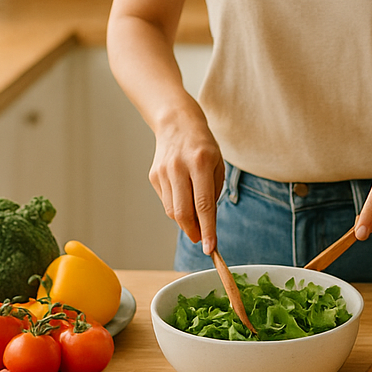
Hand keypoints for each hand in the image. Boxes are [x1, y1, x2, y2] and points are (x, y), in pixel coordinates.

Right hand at [148, 114, 224, 253]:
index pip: (204, 205)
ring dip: (185, 221)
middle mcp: (179, 168)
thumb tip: (205, 224)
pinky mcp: (153, 176)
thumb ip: (212, 194)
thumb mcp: (217, 166)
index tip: (210, 248)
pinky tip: (183, 198)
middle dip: (193, 231)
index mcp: (201, 163)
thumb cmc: (203, 147)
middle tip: (201, 239)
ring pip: (172, 211)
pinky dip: (177, 207)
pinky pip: (166, 201)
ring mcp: (163, 172)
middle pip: (183, 212)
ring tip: (195, 218)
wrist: (177, 123)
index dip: (207, 230)